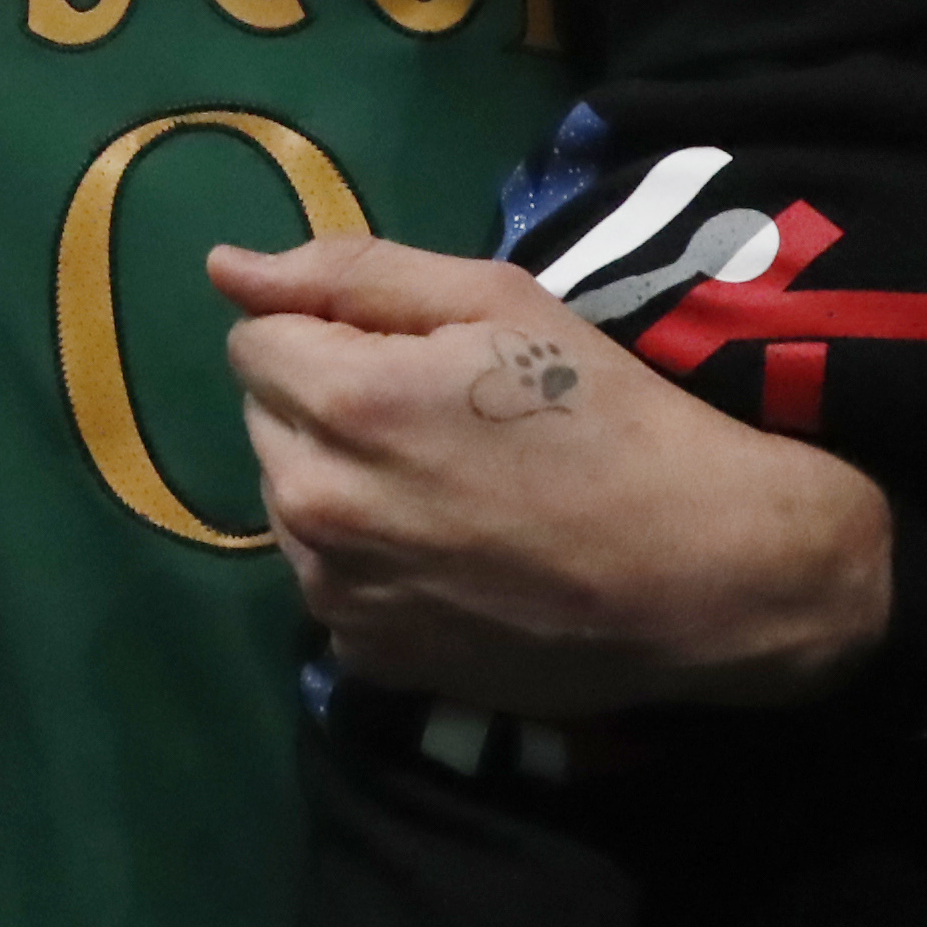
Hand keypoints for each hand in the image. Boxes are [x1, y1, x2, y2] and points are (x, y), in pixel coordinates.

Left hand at [213, 234, 892, 717]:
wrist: (701, 572)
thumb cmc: (608, 416)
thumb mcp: (496, 303)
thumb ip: (349, 274)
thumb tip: (225, 267)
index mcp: (344, 404)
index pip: (253, 340)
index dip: (329, 333)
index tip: (415, 357)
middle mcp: (315, 506)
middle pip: (265, 420)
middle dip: (327, 402)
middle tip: (439, 417)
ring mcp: (336, 596)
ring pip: (289, 501)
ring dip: (340, 481)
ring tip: (448, 486)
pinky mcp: (368, 659)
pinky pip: (328, 581)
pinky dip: (365, 561)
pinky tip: (449, 555)